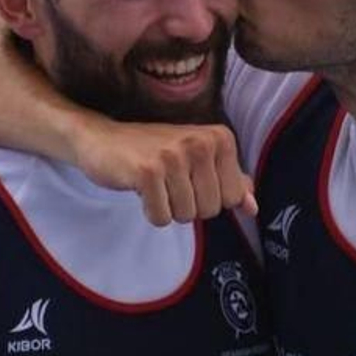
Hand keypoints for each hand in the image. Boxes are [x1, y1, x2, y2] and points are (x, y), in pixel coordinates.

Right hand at [74, 119, 256, 225]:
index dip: (209, 198)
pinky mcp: (147, 172)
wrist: (103, 140)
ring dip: (168, 208)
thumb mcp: (198, 160)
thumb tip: (252, 208)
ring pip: (186, 216)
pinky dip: (150, 212)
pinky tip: (142, 190)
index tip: (189, 178)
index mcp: (219, 138)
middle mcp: (200, 142)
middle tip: (169, 182)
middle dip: (188, 206)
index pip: (232, 198)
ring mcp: (173, 156)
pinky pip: (161, 218)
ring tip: (156, 184)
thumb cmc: (155, 152)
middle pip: (210, 210)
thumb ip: (230, 182)